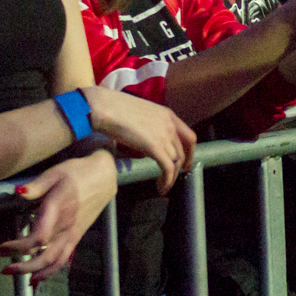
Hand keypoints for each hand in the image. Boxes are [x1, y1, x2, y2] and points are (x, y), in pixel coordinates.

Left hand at [0, 151, 116, 280]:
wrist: (104, 176)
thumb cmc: (77, 172)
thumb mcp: (55, 173)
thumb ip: (36, 185)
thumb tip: (18, 192)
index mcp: (59, 209)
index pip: (38, 238)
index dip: (17, 247)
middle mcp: (66, 226)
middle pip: (43, 256)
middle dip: (20, 265)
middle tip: (1, 267)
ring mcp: (72, 233)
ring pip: (54, 262)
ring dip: (33, 272)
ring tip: (13, 273)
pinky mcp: (76, 236)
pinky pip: (63, 259)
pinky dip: (49, 272)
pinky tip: (36, 278)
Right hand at [81, 87, 196, 193]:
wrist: (106, 107)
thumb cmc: (116, 109)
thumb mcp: (141, 116)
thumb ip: (149, 129)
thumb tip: (146, 148)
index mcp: (168, 115)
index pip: (188, 136)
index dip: (189, 152)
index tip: (185, 163)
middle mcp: (170, 125)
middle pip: (183, 151)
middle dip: (181, 167)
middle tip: (174, 177)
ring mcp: (164, 135)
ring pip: (176, 162)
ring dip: (172, 177)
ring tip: (163, 186)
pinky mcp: (154, 146)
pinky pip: (168, 168)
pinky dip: (167, 180)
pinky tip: (161, 187)